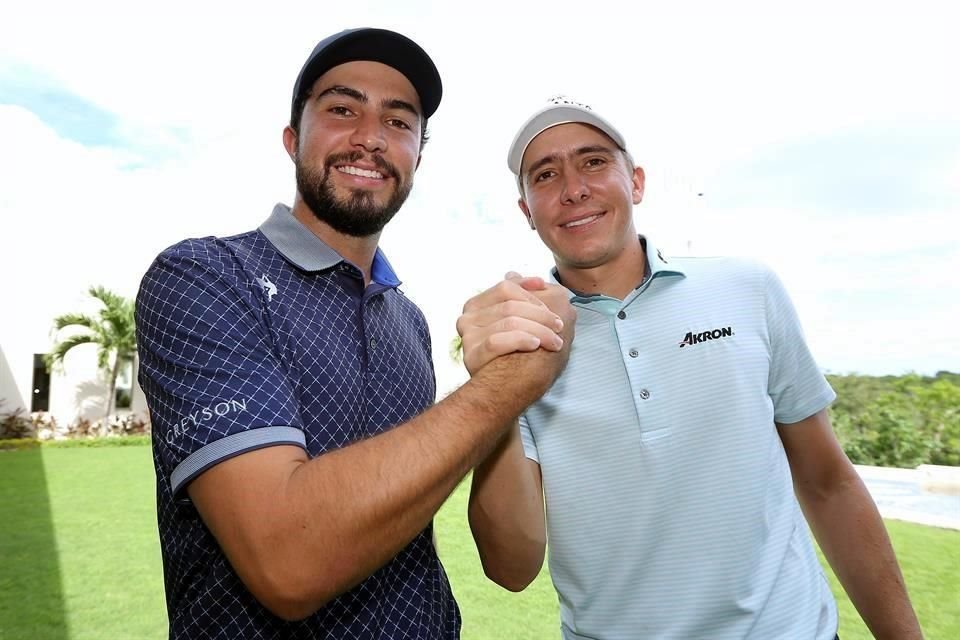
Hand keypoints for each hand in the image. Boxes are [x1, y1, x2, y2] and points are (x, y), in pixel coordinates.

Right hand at [457, 272, 571, 375]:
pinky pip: (498, 341)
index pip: (506, 288)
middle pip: (510, 304)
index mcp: (477, 305)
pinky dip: (521, 340)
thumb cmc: (521, 354)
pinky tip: (535, 345)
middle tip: (559, 326)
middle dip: (540, 314)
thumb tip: (513, 274)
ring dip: (539, 330)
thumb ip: (519, 296)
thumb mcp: (524, 321)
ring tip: (556, 342)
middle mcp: (467, 319)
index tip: (549, 299)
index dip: (530, 291)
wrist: (510, 391)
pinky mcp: (471, 355)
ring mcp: (467, 337)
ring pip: (509, 321)